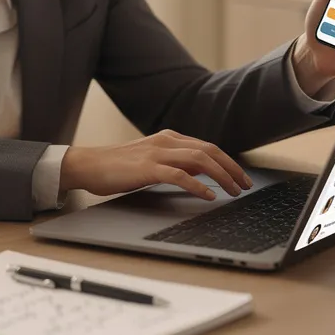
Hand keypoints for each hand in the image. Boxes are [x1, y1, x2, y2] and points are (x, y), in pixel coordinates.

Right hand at [60, 130, 253, 200]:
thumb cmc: (118, 167)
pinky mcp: (147, 168)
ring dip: (222, 176)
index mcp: (169, 138)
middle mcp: (166, 141)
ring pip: (200, 160)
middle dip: (232, 168)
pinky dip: (198, 186)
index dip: (228, 161)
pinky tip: (209, 196)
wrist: (88, 164)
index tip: (241, 177)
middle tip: (246, 185)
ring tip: (234, 191)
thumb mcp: (151, 160)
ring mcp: (157, 153)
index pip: (207, 146)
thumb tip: (202, 174)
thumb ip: (174, 163)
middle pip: (209, 151)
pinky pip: (180, 175)